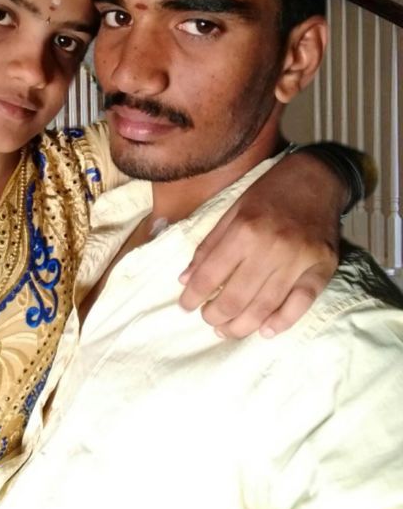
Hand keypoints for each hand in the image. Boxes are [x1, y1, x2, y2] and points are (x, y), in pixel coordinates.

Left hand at [178, 152, 344, 337]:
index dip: (193, 296)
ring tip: (227, 330)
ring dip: (242, 326)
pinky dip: (282, 322)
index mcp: (244, 230)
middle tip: (208, 320)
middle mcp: (270, 247)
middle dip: (215, 315)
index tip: (185, 306)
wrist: (317, 178)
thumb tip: (185, 279)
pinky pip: (301, 304)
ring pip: (265, 307)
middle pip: (236, 297)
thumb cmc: (269, 193)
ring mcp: (299, 260)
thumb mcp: (232, 210)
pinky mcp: (323, 268)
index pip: (210, 275)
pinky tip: (266, 331)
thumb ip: (209, 246)